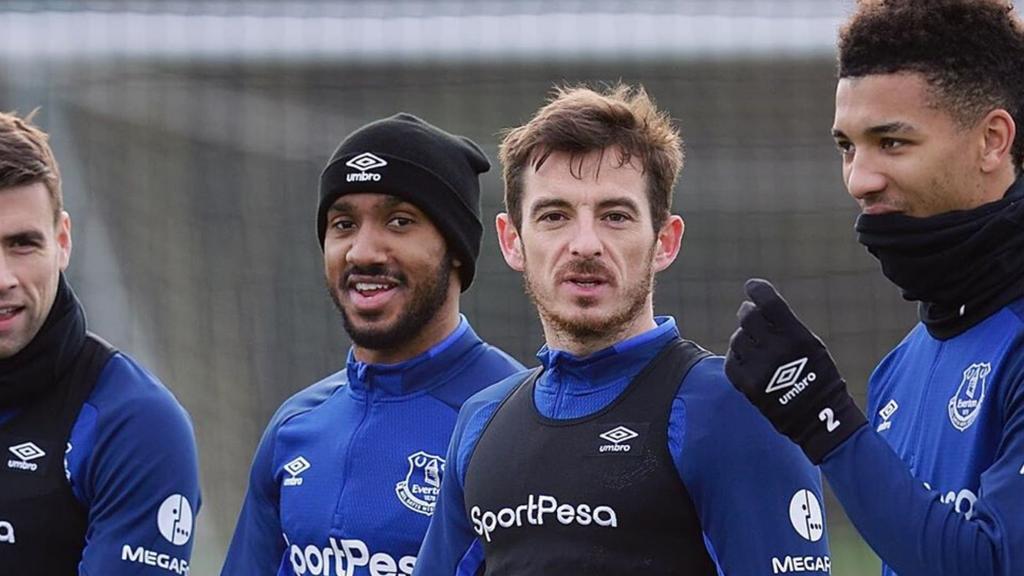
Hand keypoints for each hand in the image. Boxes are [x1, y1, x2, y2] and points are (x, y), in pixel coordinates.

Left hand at [724, 279, 865, 463]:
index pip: (768, 302)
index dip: (757, 290)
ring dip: (744, 337)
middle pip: (748, 317)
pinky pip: (732, 360)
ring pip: (737, 338)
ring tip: (756, 344)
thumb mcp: (811, 344)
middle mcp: (776, 350)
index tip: (752, 286)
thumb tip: (756, 304)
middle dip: (748, 312)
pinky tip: (748, 359)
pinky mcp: (747, 385)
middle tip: (750, 314)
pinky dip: (738, 357)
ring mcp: (759, 368)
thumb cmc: (817, 376)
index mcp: (796, 337)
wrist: (817, 418)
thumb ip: (785, 325)